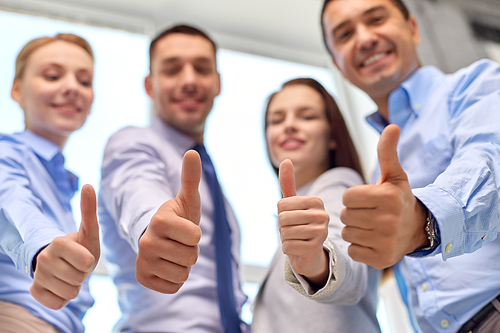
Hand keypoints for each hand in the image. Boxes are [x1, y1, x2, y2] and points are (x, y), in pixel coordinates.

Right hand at [30, 184, 99, 309]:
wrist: (64, 263)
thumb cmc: (81, 247)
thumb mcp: (89, 231)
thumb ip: (89, 210)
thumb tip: (88, 185)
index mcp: (58, 242)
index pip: (86, 262)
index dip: (89, 262)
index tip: (84, 255)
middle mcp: (44, 259)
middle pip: (78, 279)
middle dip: (83, 275)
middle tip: (77, 266)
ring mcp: (38, 276)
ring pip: (70, 293)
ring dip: (75, 286)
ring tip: (70, 274)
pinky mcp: (35, 292)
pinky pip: (59, 303)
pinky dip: (64, 298)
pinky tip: (60, 286)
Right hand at [136, 150, 201, 293]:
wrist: (159, 237)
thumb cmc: (178, 217)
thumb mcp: (187, 199)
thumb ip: (190, 178)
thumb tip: (192, 152)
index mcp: (159, 221)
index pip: (197, 237)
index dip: (196, 234)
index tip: (185, 228)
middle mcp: (145, 242)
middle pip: (190, 257)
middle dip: (190, 251)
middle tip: (179, 242)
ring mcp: (142, 262)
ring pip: (183, 274)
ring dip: (184, 266)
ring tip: (174, 253)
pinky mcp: (142, 279)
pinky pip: (174, 287)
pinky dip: (175, 279)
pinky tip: (166, 265)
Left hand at [278, 159, 329, 286]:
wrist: (309, 253)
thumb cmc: (299, 225)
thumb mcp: (292, 204)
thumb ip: (288, 183)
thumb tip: (286, 159)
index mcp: (316, 201)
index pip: (281, 204)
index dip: (281, 213)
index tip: (292, 218)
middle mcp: (323, 215)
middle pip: (283, 218)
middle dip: (282, 227)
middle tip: (293, 230)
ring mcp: (321, 233)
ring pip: (285, 233)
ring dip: (285, 238)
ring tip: (297, 239)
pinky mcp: (316, 249)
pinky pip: (287, 246)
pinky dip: (287, 249)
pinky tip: (298, 249)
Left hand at [340, 124, 427, 269]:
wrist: (416, 229)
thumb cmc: (398, 198)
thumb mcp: (394, 175)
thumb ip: (387, 152)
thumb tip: (391, 126)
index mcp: (388, 197)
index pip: (348, 197)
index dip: (355, 198)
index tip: (369, 199)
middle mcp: (388, 220)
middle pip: (345, 215)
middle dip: (354, 214)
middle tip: (372, 214)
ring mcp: (385, 242)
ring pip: (347, 233)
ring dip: (355, 230)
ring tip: (372, 227)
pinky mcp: (381, 260)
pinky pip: (352, 250)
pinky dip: (359, 246)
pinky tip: (373, 240)